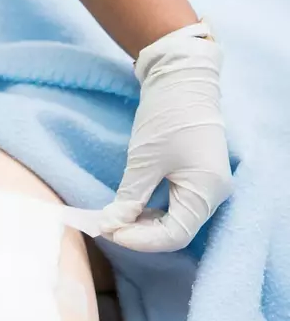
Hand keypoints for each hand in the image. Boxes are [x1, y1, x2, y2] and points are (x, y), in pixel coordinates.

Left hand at [101, 23, 232, 251]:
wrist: (181, 79)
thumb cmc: (166, 116)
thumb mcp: (143, 160)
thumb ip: (129, 198)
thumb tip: (110, 226)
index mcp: (206, 190)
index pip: (174, 235)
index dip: (139, 240)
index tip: (109, 232)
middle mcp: (212, 193)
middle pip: (175, 232)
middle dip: (139, 233)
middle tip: (107, 226)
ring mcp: (206, 186)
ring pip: (174, 221)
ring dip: (143, 224)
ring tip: (115, 218)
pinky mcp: (196, 178)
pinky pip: (175, 206)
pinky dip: (151, 211)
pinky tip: (129, 208)